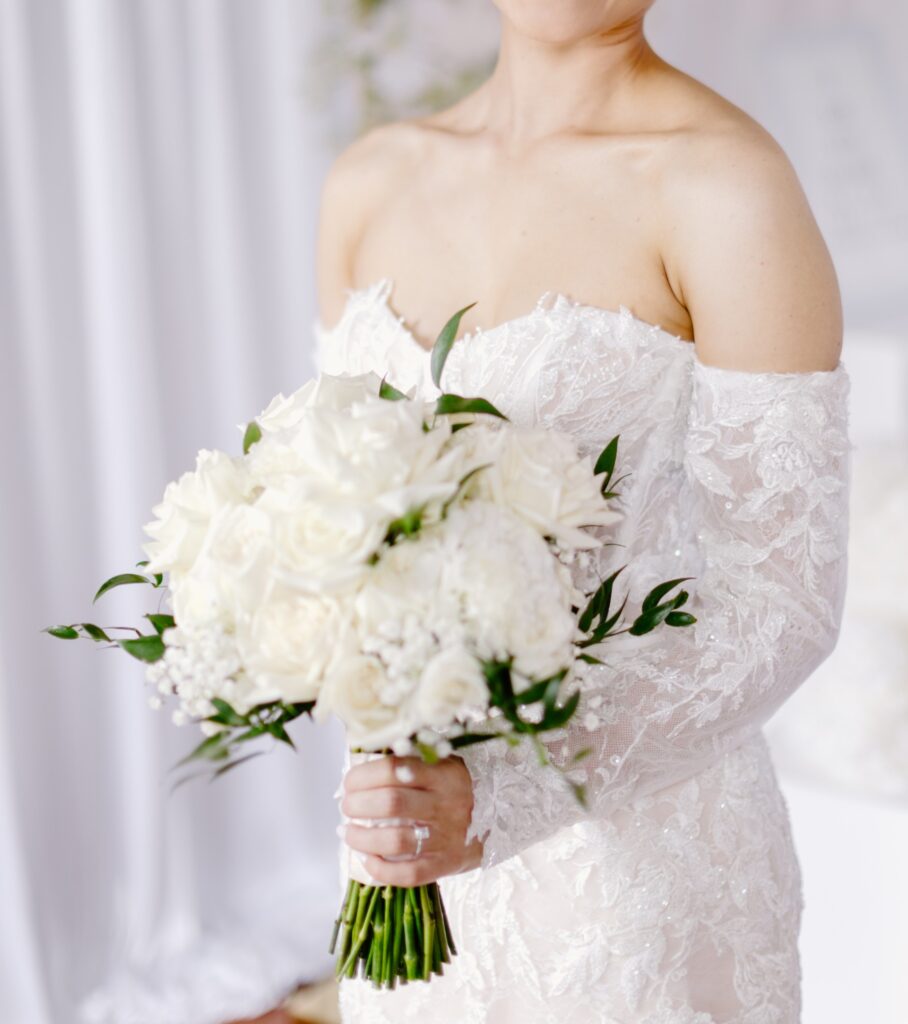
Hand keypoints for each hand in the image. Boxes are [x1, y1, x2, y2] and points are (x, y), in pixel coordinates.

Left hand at [340, 754, 482, 885]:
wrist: (500, 818)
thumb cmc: (458, 788)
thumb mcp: (443, 764)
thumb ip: (410, 763)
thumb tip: (361, 766)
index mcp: (442, 773)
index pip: (393, 769)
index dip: (362, 776)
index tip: (349, 783)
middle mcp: (445, 803)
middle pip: (391, 803)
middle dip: (358, 805)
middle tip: (347, 806)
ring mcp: (447, 836)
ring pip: (396, 840)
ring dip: (362, 837)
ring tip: (348, 832)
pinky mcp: (447, 863)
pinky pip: (409, 873)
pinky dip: (381, 869)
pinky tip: (367, 859)